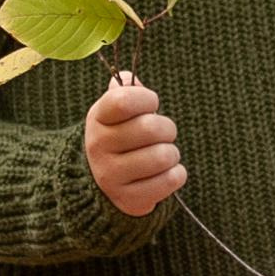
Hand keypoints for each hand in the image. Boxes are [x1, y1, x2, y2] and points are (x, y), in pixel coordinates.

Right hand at [85, 69, 186, 217]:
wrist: (104, 182)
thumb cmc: (120, 137)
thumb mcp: (115, 111)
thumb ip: (124, 89)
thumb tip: (128, 77)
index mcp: (97, 118)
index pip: (124, 101)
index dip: (147, 99)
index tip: (151, 104)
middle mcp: (98, 146)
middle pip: (150, 128)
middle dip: (167, 128)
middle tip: (163, 134)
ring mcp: (111, 175)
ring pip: (162, 156)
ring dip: (172, 154)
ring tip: (163, 155)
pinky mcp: (127, 198)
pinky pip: (168, 181)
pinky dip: (176, 175)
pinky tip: (167, 172)